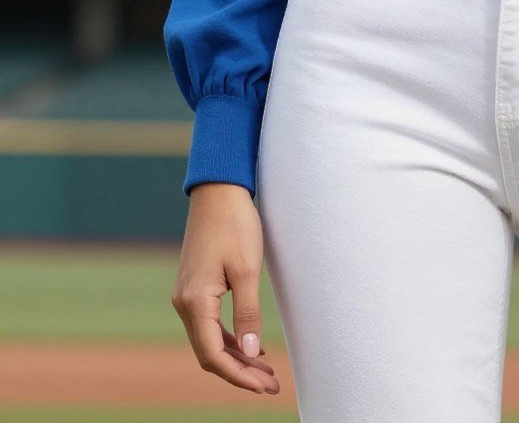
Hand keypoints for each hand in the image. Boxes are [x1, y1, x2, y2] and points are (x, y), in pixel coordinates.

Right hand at [171, 183, 279, 393]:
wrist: (219, 193)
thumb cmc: (236, 226)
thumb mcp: (247, 270)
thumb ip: (248, 313)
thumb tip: (250, 351)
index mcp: (195, 302)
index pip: (213, 354)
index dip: (239, 375)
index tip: (265, 386)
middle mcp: (184, 303)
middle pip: (209, 353)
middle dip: (240, 372)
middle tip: (272, 385)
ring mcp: (187, 296)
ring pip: (209, 341)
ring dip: (236, 358)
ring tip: (266, 371)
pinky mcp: (195, 288)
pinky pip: (209, 325)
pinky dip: (229, 340)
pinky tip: (251, 346)